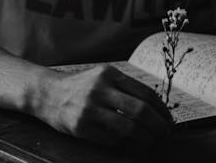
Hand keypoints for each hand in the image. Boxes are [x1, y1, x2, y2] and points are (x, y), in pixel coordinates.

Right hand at [34, 64, 172, 145]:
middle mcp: (100, 89)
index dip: (161, 108)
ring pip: (128, 127)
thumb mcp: (102, 77)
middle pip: (140, 110)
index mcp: (109, 74)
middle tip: (166, 133)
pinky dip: (122, 141)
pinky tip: (125, 140)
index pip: (145, 92)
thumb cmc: (81, 86)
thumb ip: (125, 87)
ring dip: (145, 137)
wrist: (47, 93)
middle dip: (158, 125)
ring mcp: (89, 108)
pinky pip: (110, 138)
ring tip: (151, 141)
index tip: (168, 118)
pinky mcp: (81, 126)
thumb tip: (156, 105)